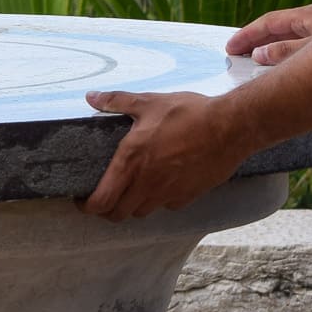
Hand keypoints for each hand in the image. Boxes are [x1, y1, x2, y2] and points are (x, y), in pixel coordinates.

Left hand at [81, 90, 249, 222]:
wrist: (229, 128)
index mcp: (131, 162)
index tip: (82, 201)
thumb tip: (91, 97)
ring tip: (129, 190)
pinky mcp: (188, 196)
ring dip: (131, 206)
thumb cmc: (188, 113)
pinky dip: (157, 200)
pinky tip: (160, 183)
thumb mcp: (149, 102)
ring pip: (141, 212)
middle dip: (106, 210)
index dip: (87, 206)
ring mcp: (168, 193)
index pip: (101, 201)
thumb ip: (117, 101)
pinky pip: (166, 206)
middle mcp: (147, 184)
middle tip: (103, 197)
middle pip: (118, 214)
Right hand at [226, 3, 311, 64]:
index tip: (231, 47)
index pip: (269, 23)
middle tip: (237, 54)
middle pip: (278, 28)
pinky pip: (302, 43)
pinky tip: (287, 63)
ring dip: (272, 47)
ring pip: (291, 36)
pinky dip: (288, 52)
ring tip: (255, 61)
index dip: (248, 35)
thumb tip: (259, 54)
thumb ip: (286, 52)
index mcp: (308, 16)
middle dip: (256, 40)